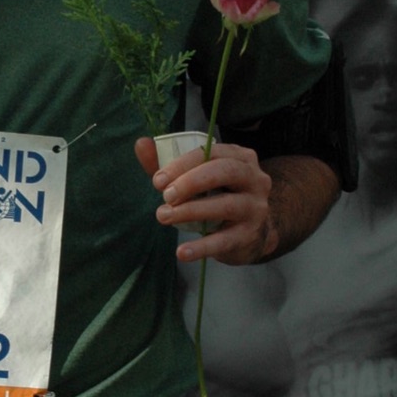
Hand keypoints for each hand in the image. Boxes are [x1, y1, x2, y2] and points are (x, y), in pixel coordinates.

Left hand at [134, 137, 276, 265]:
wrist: (249, 233)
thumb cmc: (217, 196)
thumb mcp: (195, 177)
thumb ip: (168, 162)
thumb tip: (141, 144)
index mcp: (240, 158)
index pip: (211, 152)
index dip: (182, 164)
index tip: (157, 180)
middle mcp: (255, 179)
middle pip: (225, 172)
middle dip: (191, 182)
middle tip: (166, 196)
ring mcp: (256, 208)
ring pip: (226, 206)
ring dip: (191, 211)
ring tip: (163, 217)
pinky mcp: (250, 236)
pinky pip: (225, 240)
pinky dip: (201, 247)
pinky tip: (182, 252)